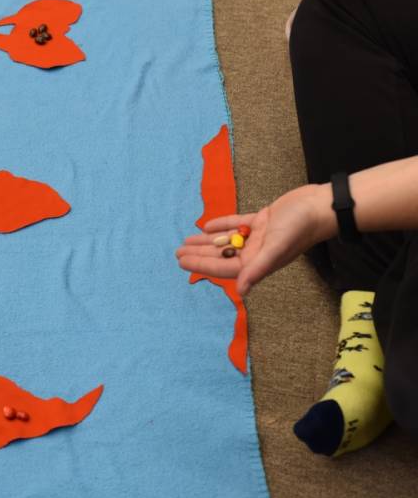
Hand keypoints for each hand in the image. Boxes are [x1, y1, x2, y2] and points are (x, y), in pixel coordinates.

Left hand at [175, 184, 335, 295]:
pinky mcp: (263, 220)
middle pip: (222, 255)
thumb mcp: (275, 249)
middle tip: (177, 252)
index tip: (182, 262)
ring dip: (207, 242)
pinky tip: (207, 227)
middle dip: (199, 254)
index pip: (224, 267)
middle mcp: (257, 251)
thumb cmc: (299, 228)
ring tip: (186, 241)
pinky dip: (223, 226)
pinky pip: (238, 225)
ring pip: (227, 240)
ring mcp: (259, 236)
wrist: (320, 205)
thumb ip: (257, 269)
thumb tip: (241, 292)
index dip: (201, 265)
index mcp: (258, 261)